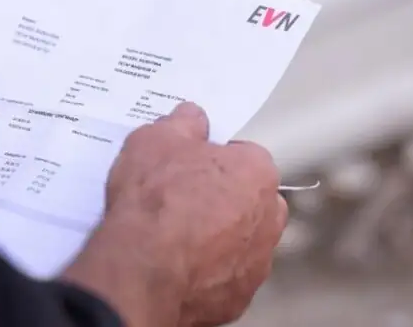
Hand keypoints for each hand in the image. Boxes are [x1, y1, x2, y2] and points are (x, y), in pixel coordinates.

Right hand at [62, 102, 286, 326]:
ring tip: (173, 236)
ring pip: (239, 240)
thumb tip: (190, 116)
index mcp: (257, 172)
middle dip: (222, 198)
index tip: (187, 165)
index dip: (211, 159)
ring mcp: (256, 261)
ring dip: (216, 236)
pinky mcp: (239, 296)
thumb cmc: (154, 199)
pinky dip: (205, 270)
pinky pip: (224, 275)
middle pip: (248, 199)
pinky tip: (175, 264)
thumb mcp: (156, 140)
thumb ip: (181, 123)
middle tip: (181, 199)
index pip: (243, 156)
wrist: (143, 268)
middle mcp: (269, 217)